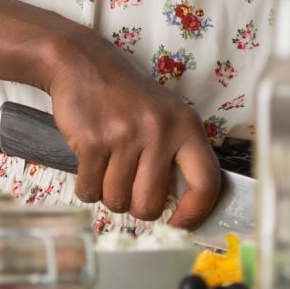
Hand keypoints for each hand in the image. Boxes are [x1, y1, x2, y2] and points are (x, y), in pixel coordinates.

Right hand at [40, 36, 223, 227]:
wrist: (83, 64)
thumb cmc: (127, 98)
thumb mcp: (166, 116)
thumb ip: (178, 155)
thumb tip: (181, 208)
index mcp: (186, 127)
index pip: (206, 182)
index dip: (195, 213)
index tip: (179, 223)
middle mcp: (160, 131)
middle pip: (150, 204)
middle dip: (136, 207)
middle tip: (129, 189)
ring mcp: (125, 136)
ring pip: (117, 200)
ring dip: (108, 194)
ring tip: (108, 168)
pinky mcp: (93, 142)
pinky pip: (89, 190)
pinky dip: (86, 187)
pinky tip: (90, 164)